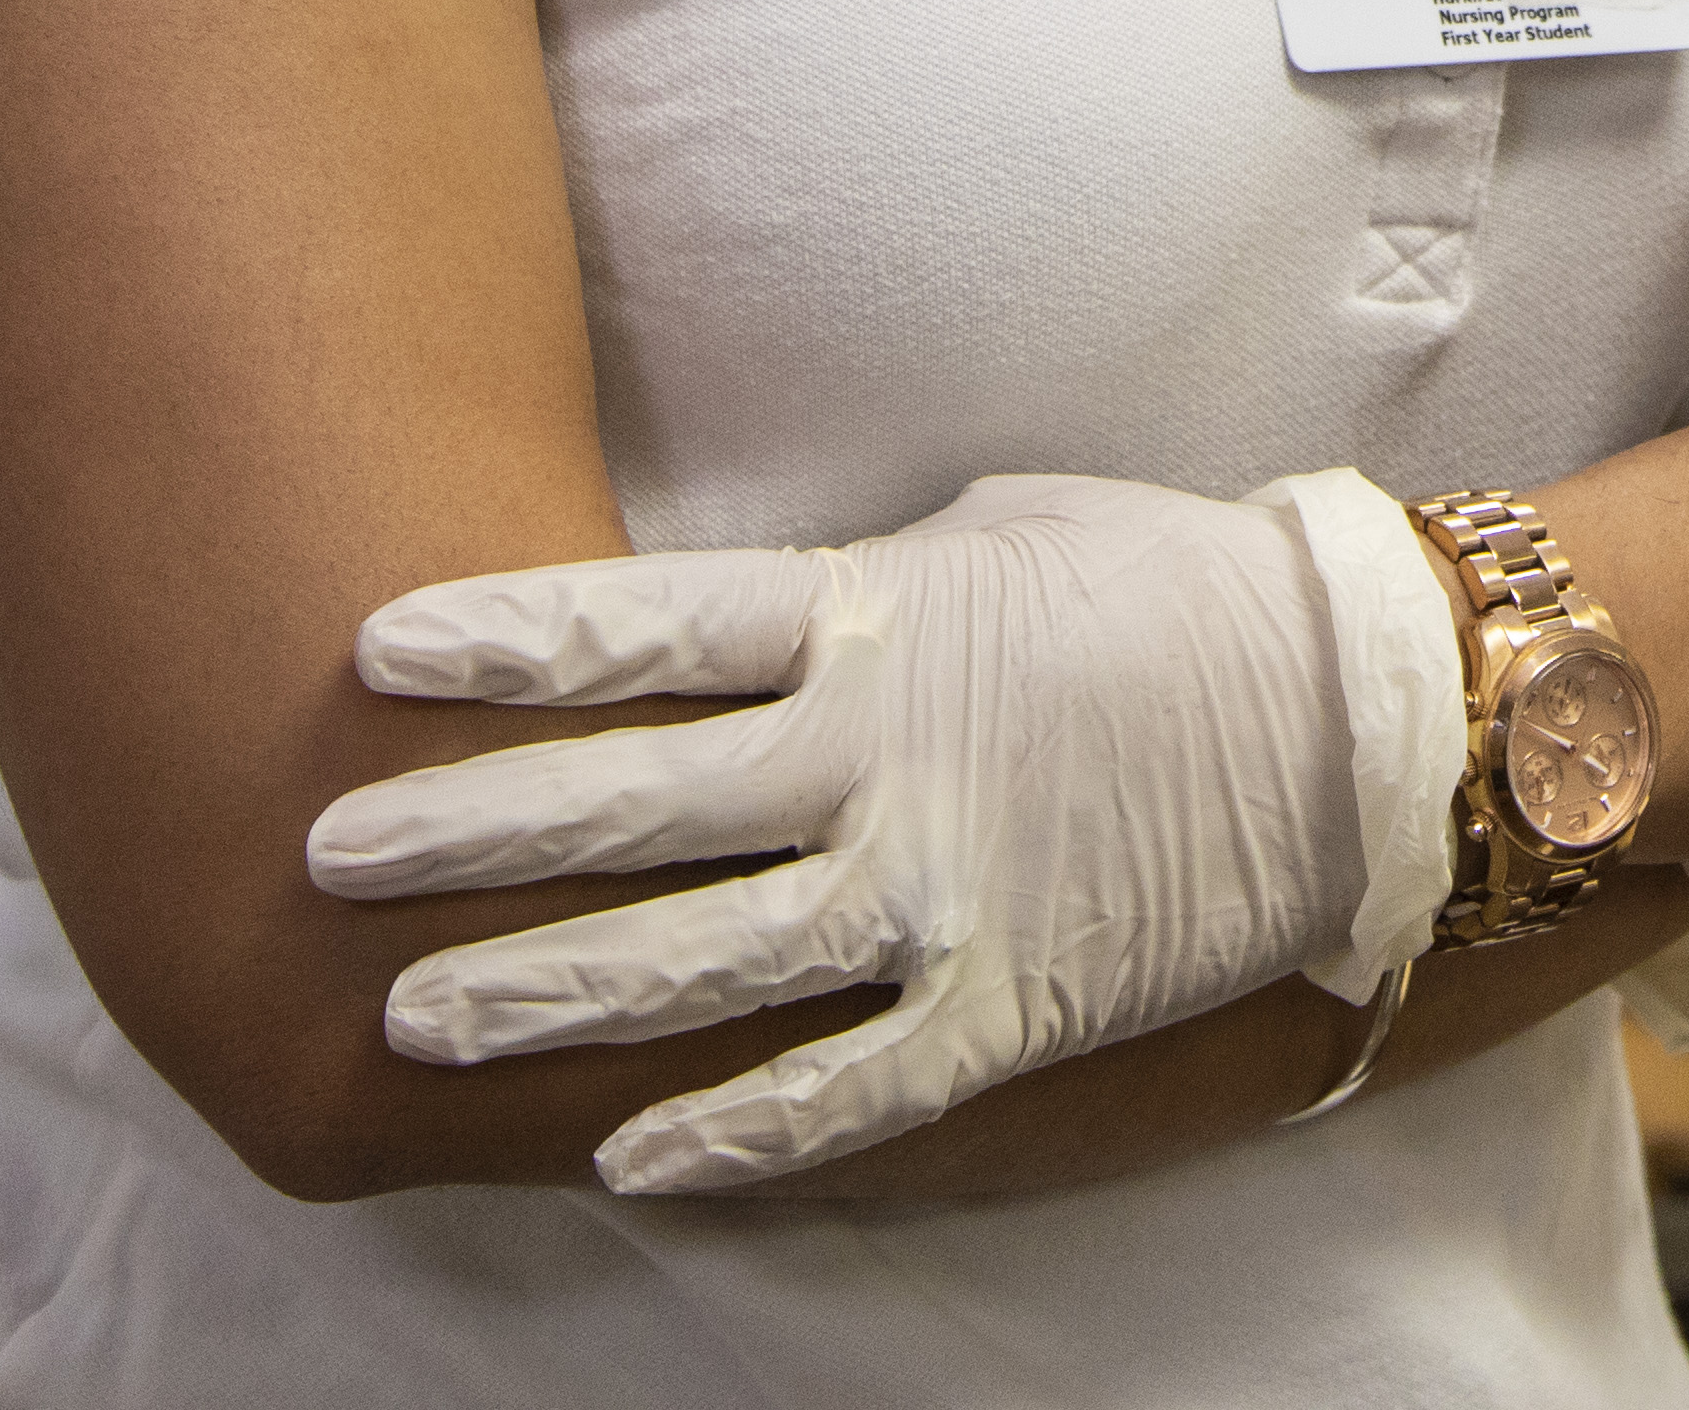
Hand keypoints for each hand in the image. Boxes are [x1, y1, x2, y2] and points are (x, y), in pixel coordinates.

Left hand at [310, 470, 1399, 1193]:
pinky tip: (628, 1160)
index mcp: (888, 617)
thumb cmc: (1180, 586)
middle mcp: (891, 759)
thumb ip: (863, 583)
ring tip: (412, 1017)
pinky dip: (735, 1133)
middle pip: (636, 803)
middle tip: (325, 853)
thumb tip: (752, 612)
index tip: (370, 652)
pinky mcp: (1010, 1005)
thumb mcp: (1006, 527)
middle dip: (465, 832)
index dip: (506, 643)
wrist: (1364, 709)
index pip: (650, 625)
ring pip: (703, 963)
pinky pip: (848, 1088)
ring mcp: (947, 893)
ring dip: (550, 993)